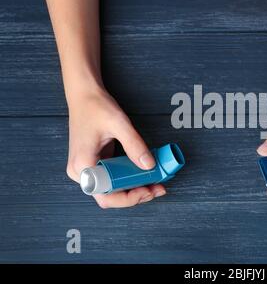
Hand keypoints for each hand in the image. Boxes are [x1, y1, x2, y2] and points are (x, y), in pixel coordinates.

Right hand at [65, 89, 165, 207]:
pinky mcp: (94, 165)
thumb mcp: (119, 124)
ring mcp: (86, 170)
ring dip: (133, 189)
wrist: (84, 96)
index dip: (129, 198)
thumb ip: (134, 145)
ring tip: (154, 184)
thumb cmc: (95, 107)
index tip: (148, 190)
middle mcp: (81, 172)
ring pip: (111, 190)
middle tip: (157, 188)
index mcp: (82, 165)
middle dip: (135, 196)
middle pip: (109, 197)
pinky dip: (128, 180)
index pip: (106, 196)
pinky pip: (111, 179)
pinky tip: (144, 176)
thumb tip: (149, 165)